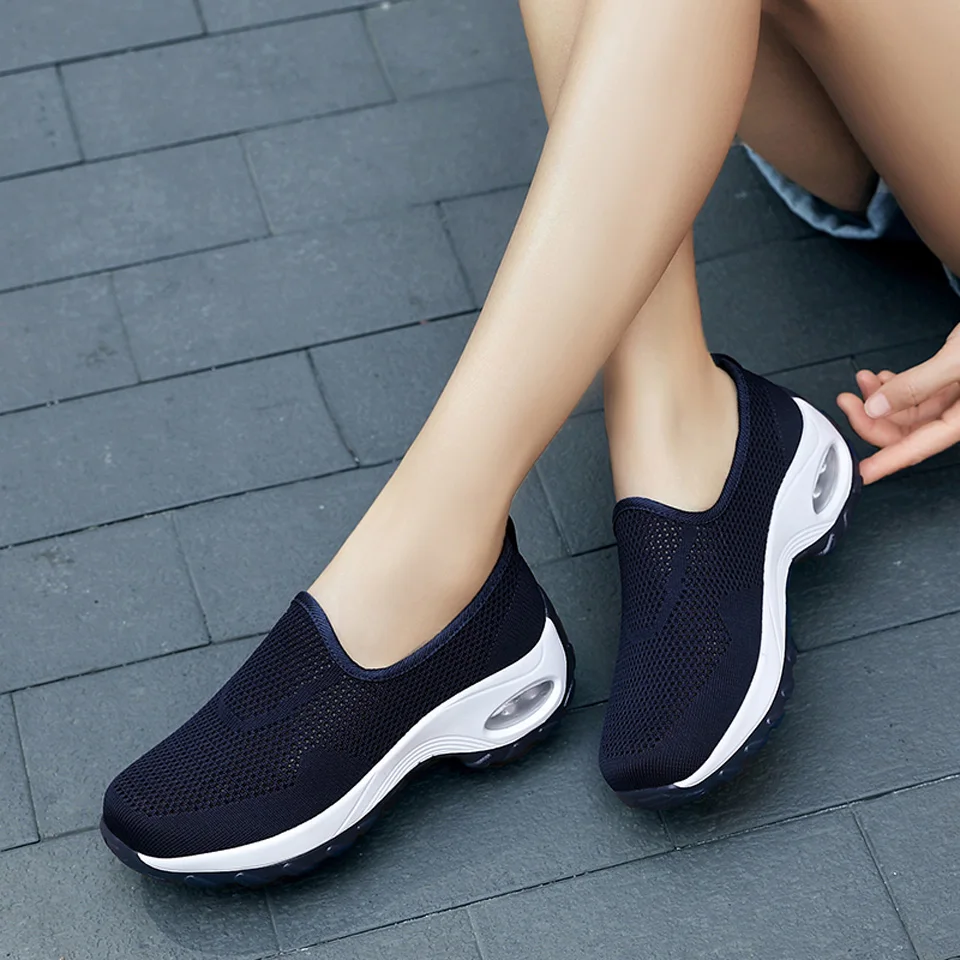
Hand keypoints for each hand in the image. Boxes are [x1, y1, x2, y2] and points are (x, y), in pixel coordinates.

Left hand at [837, 325, 959, 483]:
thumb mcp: (957, 361)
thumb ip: (916, 385)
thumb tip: (877, 406)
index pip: (916, 448)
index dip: (885, 462)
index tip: (862, 472)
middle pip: (906, 432)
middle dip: (871, 417)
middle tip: (847, 401)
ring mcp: (957, 401)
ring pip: (908, 412)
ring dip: (879, 399)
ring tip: (862, 381)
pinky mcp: (954, 385)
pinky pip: (918, 396)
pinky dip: (895, 388)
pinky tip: (882, 378)